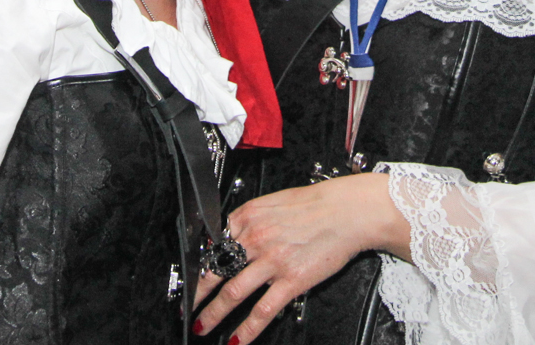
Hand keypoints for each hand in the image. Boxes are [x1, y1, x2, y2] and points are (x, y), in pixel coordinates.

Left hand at [193, 173, 408, 342]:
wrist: (348, 211)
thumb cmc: (317, 205)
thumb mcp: (274, 203)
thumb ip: (251, 222)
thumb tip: (233, 239)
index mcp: (248, 216)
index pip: (214, 244)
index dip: (200, 265)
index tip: (193, 277)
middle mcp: (255, 238)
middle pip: (216, 271)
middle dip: (197, 294)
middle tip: (187, 307)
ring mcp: (271, 261)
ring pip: (232, 293)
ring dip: (214, 314)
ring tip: (203, 327)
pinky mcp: (291, 280)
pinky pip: (262, 310)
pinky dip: (247, 329)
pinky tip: (238, 339)